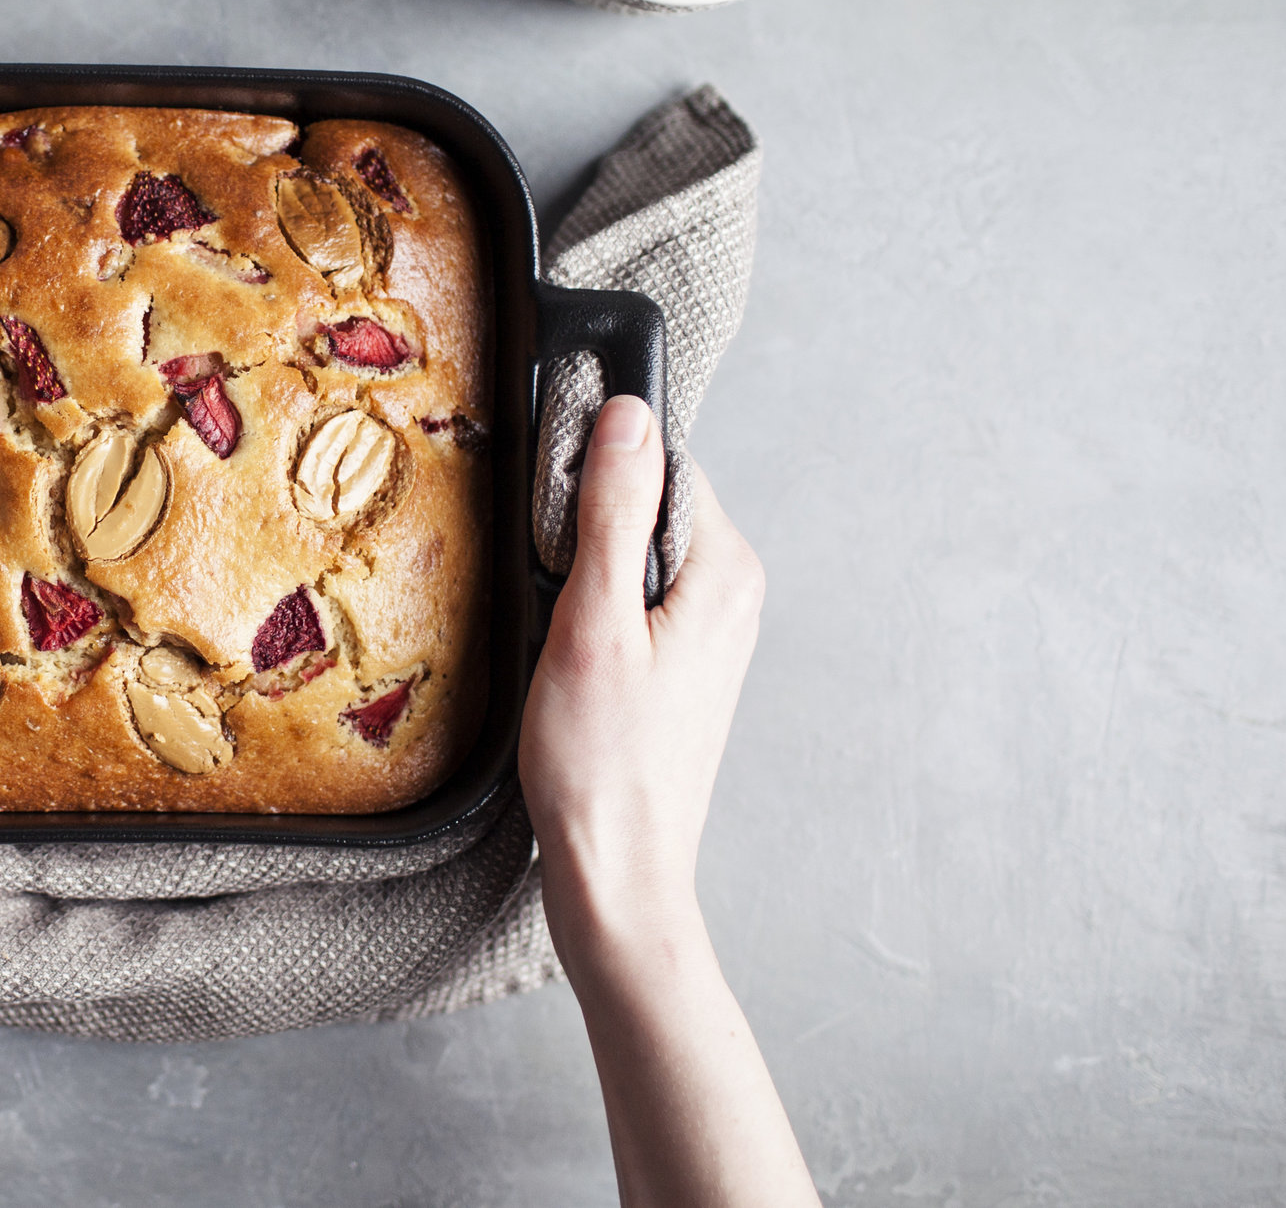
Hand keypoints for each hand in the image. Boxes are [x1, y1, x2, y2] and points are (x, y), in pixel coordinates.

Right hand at [520, 394, 765, 922]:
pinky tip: (569, 656)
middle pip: (649, 502)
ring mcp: (711, 630)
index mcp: (725, 571)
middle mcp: (732, 593)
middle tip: (553, 590)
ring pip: (635, 550)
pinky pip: (634, 595)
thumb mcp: (592, 623)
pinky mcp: (682, 661)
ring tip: (561, 634)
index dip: (595, 476)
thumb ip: (613, 513)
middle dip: (587, 527)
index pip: (661, 461)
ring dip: (584, 572)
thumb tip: (629, 417)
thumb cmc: (602, 762)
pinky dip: (592, 608)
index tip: (554, 524)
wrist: (618, 868)